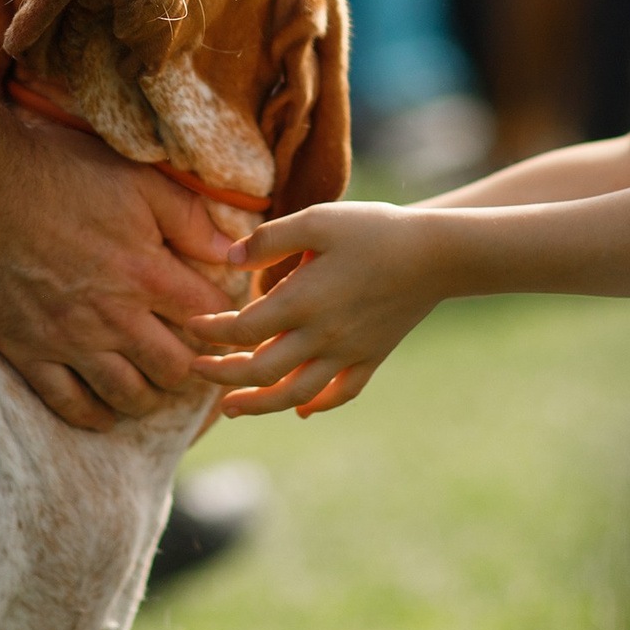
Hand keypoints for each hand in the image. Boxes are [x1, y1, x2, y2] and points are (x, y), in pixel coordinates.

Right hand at [0, 115, 241, 430]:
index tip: (224, 323)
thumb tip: (233, 251)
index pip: (207, 318)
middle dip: (190, 369)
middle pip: (173, 369)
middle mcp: (114, 317)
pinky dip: (95, 416)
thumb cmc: (57, 171)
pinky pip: (69, 403)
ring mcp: (68, 340)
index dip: (224, 322)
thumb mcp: (136, 179)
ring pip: (127, 395)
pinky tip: (106, 413)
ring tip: (153, 387)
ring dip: (149, 396)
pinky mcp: (27, 350)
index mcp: (146, 273)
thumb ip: (189, 217)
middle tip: (191, 362)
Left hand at [189, 201, 444, 418]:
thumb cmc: (373, 230)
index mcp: (302, 302)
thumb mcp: (317, 220)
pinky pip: (341, 393)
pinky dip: (317, 405)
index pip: (241, 330)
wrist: (437, 253)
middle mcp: (321, 337)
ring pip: (294, 394)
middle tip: (194, 371)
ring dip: (257, 405)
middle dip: (221, 376)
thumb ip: (269, 238)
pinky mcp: (372, 357)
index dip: (210, 331)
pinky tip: (300, 410)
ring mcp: (348, 353)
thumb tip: (227, 257)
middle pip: (259, 372)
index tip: (191, 326)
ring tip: (230, 409)